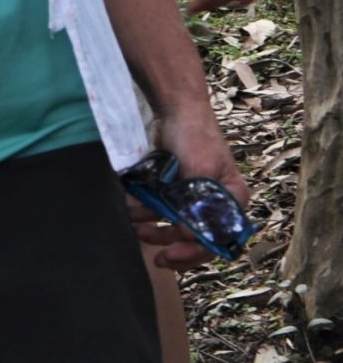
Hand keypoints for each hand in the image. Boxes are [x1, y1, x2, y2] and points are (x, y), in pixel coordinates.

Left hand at [135, 106, 252, 271]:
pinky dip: (147, 214)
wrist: (174, 108)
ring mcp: (192, 196)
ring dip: (155, 230)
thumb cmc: (195, 137)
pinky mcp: (173, 188)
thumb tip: (190, 236)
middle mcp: (215, 203)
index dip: (196, 252)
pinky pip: (160, 209)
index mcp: (231, 201)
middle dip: (172, 244)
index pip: (219, 239)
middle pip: (196, 237)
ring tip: (136, 226)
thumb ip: (198, 202)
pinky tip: (132, 212)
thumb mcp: (201, 169)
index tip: (171, 254)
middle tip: (152, 252)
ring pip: (175, 225)